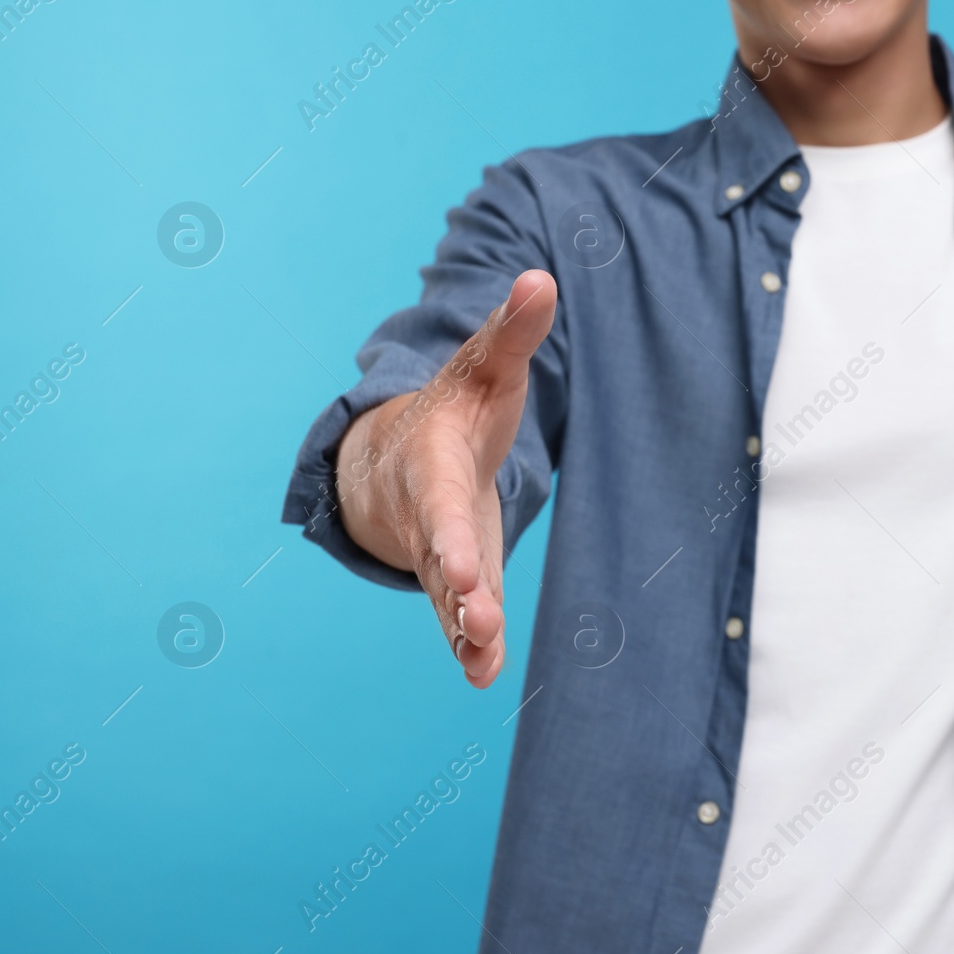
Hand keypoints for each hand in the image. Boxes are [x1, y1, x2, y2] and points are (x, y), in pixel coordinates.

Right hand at [335, 270, 557, 687]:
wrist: (410, 453)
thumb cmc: (456, 408)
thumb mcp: (484, 366)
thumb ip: (512, 330)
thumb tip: (542, 278)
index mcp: (433, 466)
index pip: (441, 504)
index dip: (450, 535)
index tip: (464, 570)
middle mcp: (430, 518)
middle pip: (439, 558)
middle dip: (456, 590)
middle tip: (477, 618)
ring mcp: (440, 554)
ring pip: (447, 597)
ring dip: (464, 628)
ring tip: (482, 656)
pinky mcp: (461, 579)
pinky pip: (460, 619)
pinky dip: (470, 647)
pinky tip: (484, 675)